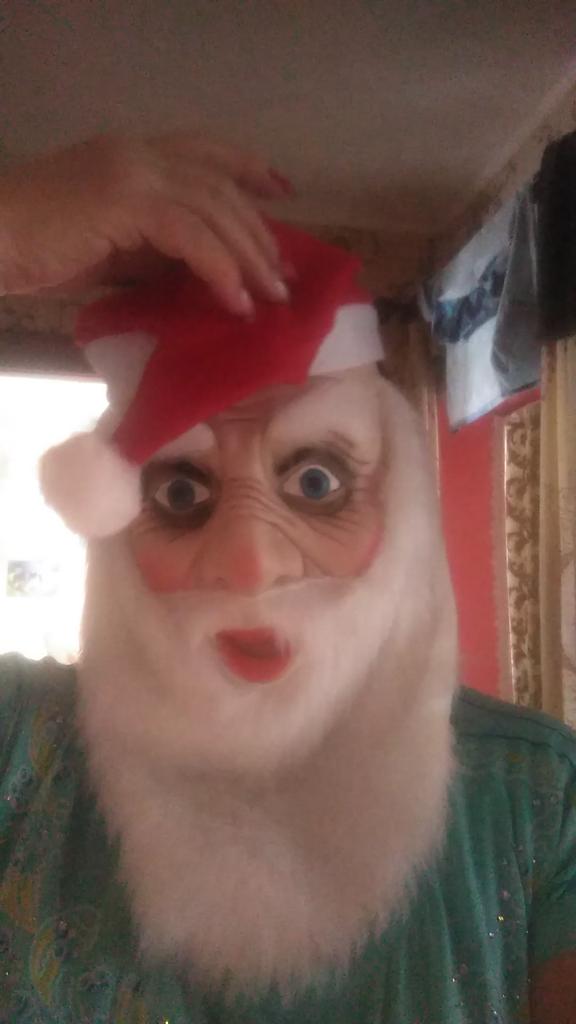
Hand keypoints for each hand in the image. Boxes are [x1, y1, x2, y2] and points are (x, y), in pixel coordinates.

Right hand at [0, 132, 292, 314]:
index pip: (206, 151)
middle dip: (259, 233)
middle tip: (283, 276)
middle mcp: (139, 153)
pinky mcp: (126, 201)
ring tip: (270, 298)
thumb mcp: (112, 243)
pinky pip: (193, 236)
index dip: (249, 167)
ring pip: (214, 208)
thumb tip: (203, 268)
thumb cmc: (38, 249)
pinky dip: (220, 270)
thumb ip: (155, 244)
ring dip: (249, 257)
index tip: (282, 191)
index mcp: (133, 154)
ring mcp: (133, 172)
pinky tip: (235, 301)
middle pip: (220, 186)